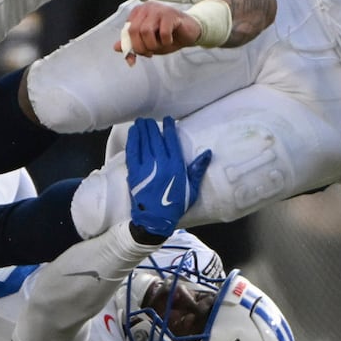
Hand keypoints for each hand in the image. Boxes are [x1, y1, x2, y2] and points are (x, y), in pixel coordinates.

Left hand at [114, 0, 201, 65]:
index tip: (136, 58)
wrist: (189, 33)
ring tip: (160, 45)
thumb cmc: (167, 36)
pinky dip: (165, 41)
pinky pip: (163, 32)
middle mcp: (146, 7)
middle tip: (150, 53)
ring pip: (146, 31)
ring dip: (153, 45)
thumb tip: (115, 48)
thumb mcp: (148, 43)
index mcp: (138, 13)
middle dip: (141, 47)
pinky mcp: (171, 14)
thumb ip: (132, 44)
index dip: (130, 47)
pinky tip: (170, 40)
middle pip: (134, 31)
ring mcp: (158, 9)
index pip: (126, 31)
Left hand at [125, 116, 210, 239]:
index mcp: (176, 166)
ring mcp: (146, 167)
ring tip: (142, 122)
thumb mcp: (191, 189)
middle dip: (153, 127)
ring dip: (142, 130)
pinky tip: (133, 132)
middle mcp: (161, 164)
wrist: (155, 220)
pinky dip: (133, 140)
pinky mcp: (134, 172)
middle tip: (151, 120)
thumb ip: (197, 169)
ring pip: (144, 142)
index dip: (169, 128)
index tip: (168, 120)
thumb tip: (208, 153)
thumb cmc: (175, 204)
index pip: (172, 141)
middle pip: (156, 138)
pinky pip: (132, 151)